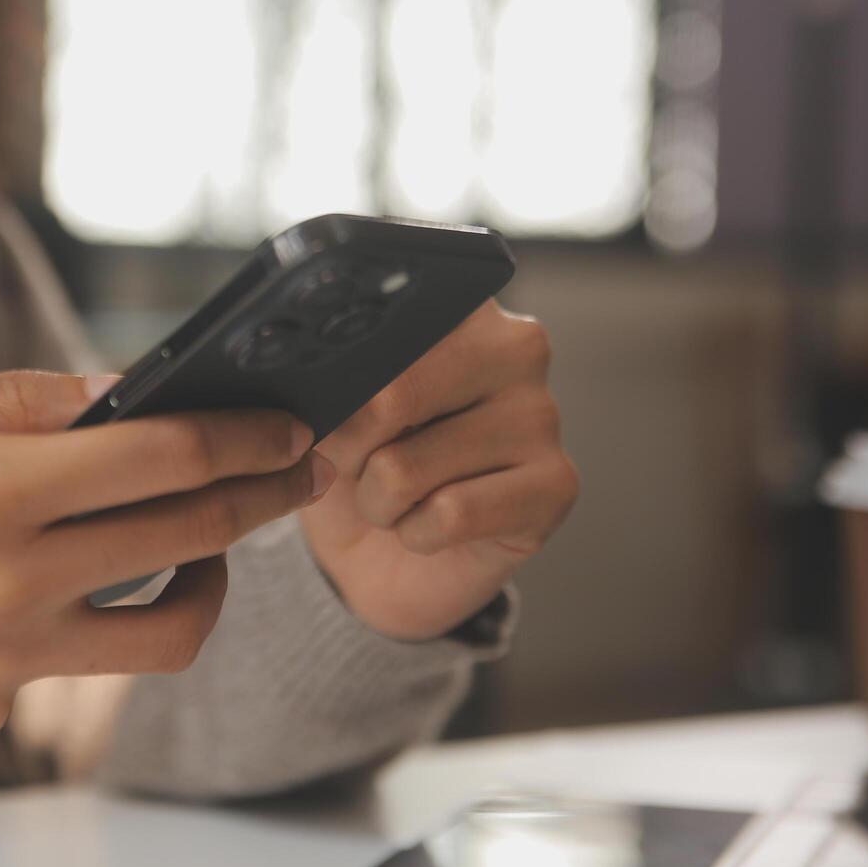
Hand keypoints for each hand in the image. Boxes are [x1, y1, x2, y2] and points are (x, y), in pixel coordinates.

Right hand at [0, 371, 331, 751]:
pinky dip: (73, 623)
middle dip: (265, 500)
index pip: (169, 458)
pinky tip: (29, 593)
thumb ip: (13, 405)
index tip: (290, 425)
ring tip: (198, 552)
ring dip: (203, 586)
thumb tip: (119, 395)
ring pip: (160, 636)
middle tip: (302, 475)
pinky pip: (62, 669)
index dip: (246, 436)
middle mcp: (9, 588)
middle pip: (190, 540)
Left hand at [299, 301, 577, 640]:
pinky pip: (451, 514)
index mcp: (456, 304)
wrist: (387, 561)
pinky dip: (419, 534)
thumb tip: (310, 388)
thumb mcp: (327, 412)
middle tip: (358, 469)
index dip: (329, 386)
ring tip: (399, 500)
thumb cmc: (361, 468)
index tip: (317, 412)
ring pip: (407, 467)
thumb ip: (326, 380)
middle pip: (388, 397)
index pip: (377, 325)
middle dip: (348, 453)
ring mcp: (542, 413)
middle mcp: (514, 344)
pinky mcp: (558, 483)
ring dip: (380, 503)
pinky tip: (433, 527)